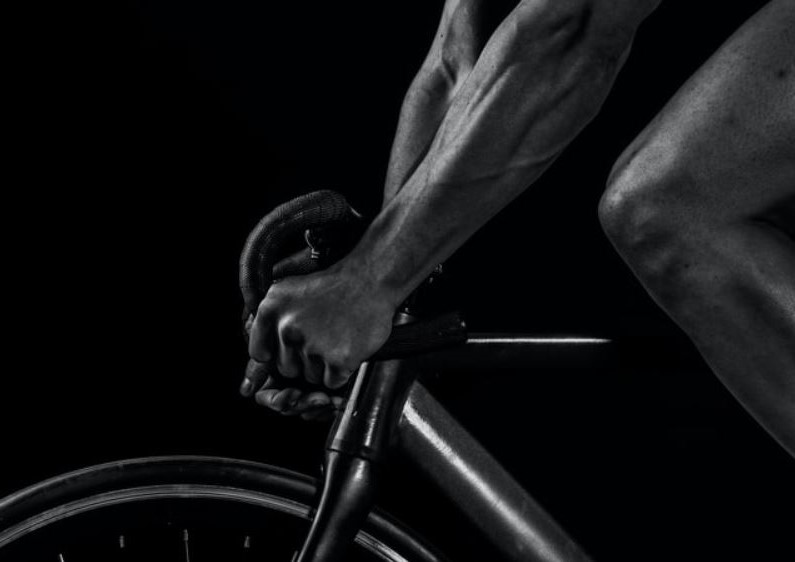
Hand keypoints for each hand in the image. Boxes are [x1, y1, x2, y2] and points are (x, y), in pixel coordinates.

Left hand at [241, 261, 397, 418]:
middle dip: (304, 360)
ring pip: (310, 376)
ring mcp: (312, 345)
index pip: (260, 353)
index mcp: (270, 309)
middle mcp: (287, 328)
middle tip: (322, 337)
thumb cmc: (331, 287)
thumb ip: (267, 320)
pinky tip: (347, 348)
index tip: (291, 347)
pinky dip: (341, 371)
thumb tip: (256, 356)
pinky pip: (331, 382)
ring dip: (324, 366)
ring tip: (336, 338)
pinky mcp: (338, 359)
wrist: (369, 280)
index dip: (277, 354)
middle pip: (287, 368)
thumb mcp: (287, 290)